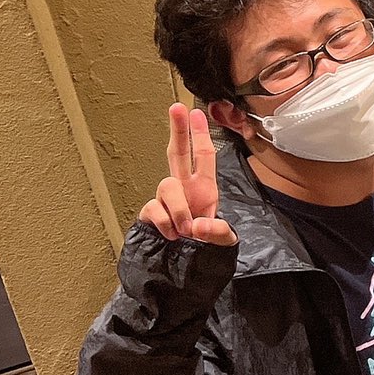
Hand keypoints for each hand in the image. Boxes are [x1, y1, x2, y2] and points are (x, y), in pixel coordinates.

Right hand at [142, 104, 236, 246]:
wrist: (184, 267)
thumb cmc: (204, 245)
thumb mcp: (223, 241)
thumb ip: (218, 233)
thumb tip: (199, 225)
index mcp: (204, 187)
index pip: (204, 156)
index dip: (201, 135)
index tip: (197, 112)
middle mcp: (183, 188)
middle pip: (176, 152)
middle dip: (178, 130)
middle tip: (176, 107)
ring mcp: (165, 199)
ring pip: (167, 186)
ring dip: (178, 208)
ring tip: (185, 229)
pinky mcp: (150, 213)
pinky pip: (154, 208)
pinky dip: (165, 222)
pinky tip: (172, 234)